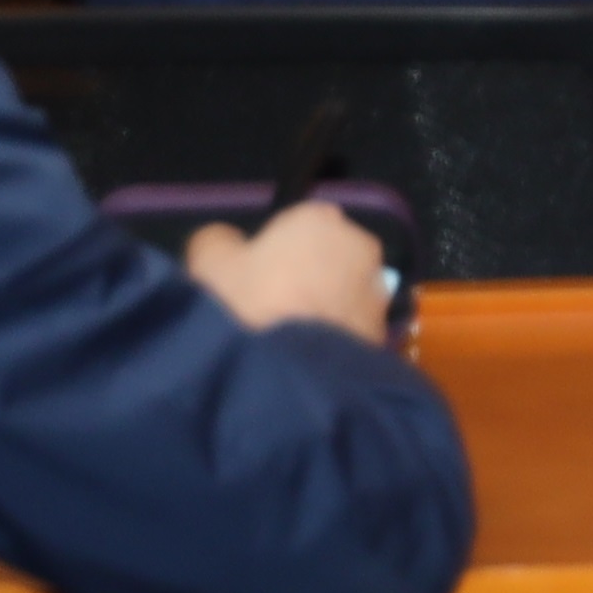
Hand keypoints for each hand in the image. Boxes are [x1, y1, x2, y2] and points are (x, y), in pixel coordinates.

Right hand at [182, 201, 399, 344]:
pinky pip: (349, 325)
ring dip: (318, 307)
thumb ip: (216, 241)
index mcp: (318, 218)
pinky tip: (306, 356)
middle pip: (319, 257)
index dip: (265, 254)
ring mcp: (375, 286)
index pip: (290, 227)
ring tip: (284, 338)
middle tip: (264, 311)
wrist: (297, 374)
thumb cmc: (250, 305)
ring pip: (338, 291)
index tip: (247, 283)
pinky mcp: (383, 328)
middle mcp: (358, 243)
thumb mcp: (209, 265)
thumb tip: (227, 242)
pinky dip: (331, 335)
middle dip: (298, 278)